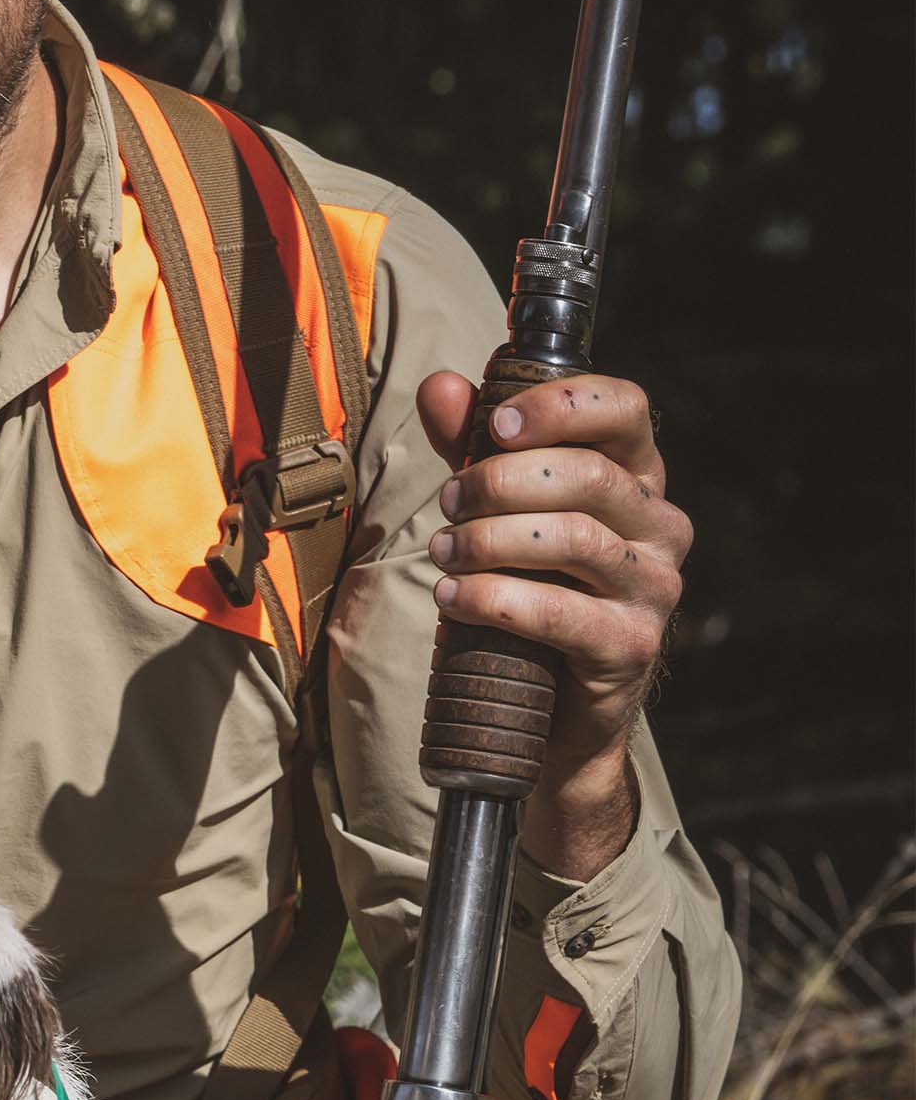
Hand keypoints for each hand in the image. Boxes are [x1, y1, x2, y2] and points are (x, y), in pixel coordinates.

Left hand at [416, 370, 691, 881]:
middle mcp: (659, 525)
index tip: (493, 424)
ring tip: (442, 552)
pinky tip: (452, 599)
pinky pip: (561, 612)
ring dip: (490, 540)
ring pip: (574, 538)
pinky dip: (495, 599)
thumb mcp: (494, 510)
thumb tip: (440, 386)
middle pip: (588, 475)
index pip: (625, 409)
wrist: (550, 714)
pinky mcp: (631, 646)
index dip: (560, 406)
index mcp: (636, 477)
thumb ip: (470, 448)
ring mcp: (653, 588)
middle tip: (447, 500)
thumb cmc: (526, 592)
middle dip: (502, 480)